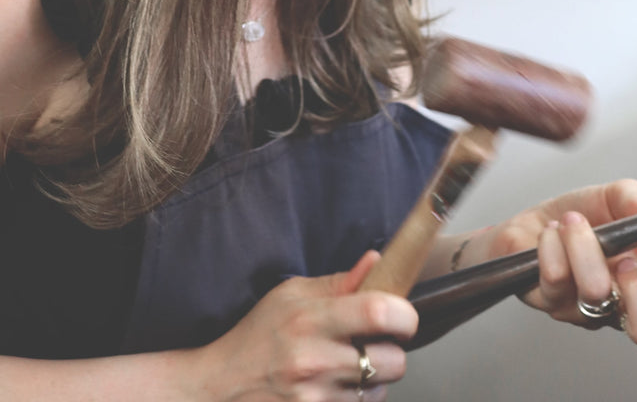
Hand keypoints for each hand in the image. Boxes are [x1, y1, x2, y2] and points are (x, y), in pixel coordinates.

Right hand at [194, 251, 416, 401]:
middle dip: (393, 350)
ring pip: (381, 391)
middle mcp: (315, 362)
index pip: (379, 312)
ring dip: (374, 378)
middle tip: (374, 342)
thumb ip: (339, 282)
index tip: (402, 314)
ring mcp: (315, 400)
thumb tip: (377, 260)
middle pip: (393, 361)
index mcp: (311, 320)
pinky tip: (336, 387)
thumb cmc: (258, 335)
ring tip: (346, 366)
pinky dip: (358, 400)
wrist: (219, 387)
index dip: (404, 314)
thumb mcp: (291, 295)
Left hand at [487, 180, 636, 348]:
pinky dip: (552, 243)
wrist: (534, 221)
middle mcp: (621, 303)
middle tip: (622, 255)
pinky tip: (550, 232)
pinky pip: (556, 277)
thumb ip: (635, 199)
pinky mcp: (551, 303)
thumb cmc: (581, 215)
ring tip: (572, 221)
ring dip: (582, 244)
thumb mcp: (612, 197)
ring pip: (595, 293)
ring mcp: (586, 309)